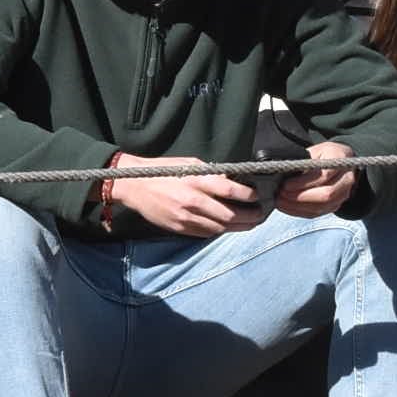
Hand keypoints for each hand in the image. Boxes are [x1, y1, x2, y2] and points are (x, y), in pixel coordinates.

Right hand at [108, 160, 267, 236]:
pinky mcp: (180, 228)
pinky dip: (220, 231)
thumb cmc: (163, 170)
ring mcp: (185, 218)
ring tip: (251, 223)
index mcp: (196, 181)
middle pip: (229, 214)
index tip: (259, 197)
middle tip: (262, 215)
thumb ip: (211, 173)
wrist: (135, 186)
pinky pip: (206, 233)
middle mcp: (192, 201)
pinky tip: (230, 227)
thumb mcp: (189, 164)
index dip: (249, 196)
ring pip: (219, 228)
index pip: (230, 191)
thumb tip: (233, 181)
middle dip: (249, 217)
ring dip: (238, 227)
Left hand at [276, 140, 357, 216]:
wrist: (342, 163)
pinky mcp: (335, 205)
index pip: (324, 175)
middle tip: (281, 194)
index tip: (286, 184)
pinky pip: (318, 212)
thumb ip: (304, 161)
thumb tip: (284, 173)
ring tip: (280, 202)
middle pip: (326, 194)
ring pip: (321, 206)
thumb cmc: (324, 155)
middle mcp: (346, 179)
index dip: (304, 182)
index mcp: (340, 161)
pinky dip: (300, 211)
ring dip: (298, 206)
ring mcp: (343, 194)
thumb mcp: (315, 151)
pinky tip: (287, 207)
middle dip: (300, 197)